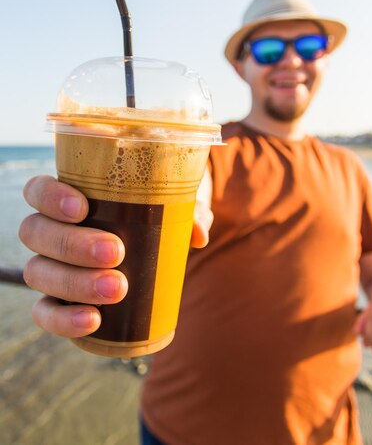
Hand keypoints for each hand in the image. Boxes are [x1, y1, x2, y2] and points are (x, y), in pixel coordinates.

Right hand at [20, 175, 211, 338]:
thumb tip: (197, 234)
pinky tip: (93, 320)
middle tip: (117, 251)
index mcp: (69, 198)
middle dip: (73, 244)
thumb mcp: (174, 206)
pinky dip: (64, 319)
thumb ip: (189, 211)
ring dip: (75, 282)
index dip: (50, 197)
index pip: (38, 190)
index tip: (82, 208)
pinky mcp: (57, 302)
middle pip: (36, 232)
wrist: (155, 253)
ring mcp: (50, 267)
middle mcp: (50, 231)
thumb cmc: (156, 217)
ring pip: (38, 272)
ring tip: (118, 288)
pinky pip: (45, 312)